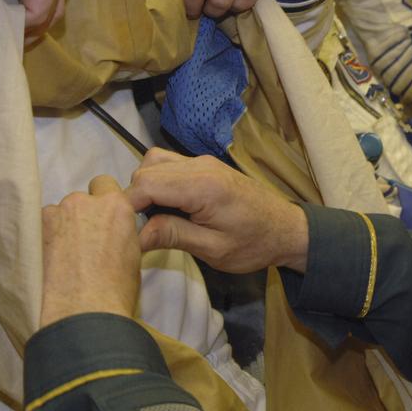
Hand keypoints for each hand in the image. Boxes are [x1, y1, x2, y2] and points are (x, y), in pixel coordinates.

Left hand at [39, 175, 141, 327]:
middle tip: (82, 244)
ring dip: (61, 227)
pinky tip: (48, 260)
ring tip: (63, 257)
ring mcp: (58, 212)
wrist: (83, 314)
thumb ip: (119, 233)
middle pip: (81, 199)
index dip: (103, 203)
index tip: (100, 221)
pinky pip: (40, 226)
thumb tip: (111, 235)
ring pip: (59, 213)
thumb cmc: (115, 292)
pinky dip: (44, 238)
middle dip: (81, 216)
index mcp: (116, 205)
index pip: (105, 185)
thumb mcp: (132, 255)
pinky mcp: (35, 228)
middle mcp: (86, 201)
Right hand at [128, 149, 308, 273]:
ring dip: (146, 187)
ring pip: (154, 162)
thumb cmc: (253, 243)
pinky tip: (167, 207)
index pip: (145, 184)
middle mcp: (199, 165)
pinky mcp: (204, 165)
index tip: (126, 231)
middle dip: (135, 198)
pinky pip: (169, 164)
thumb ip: (172, 236)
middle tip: (140, 228)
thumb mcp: (212, 248)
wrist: (285, 229)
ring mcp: (202, 161)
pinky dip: (159, 181)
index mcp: (202, 185)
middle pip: (146, 170)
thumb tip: (134, 236)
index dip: (128, 207)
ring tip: (154, 218)